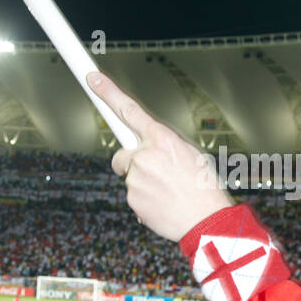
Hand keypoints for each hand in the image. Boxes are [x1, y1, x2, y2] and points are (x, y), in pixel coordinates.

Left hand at [87, 72, 233, 240]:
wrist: (207, 221)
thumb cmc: (204, 187)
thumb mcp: (191, 153)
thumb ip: (164, 144)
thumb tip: (147, 145)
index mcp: (163, 138)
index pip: (128, 109)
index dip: (108, 92)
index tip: (93, 79)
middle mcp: (145, 155)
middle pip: (123, 154)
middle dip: (133, 162)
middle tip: (158, 174)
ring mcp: (136, 178)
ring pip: (130, 177)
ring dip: (144, 183)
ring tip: (169, 192)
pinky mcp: (132, 199)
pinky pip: (133, 196)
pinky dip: (145, 200)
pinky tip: (164, 204)